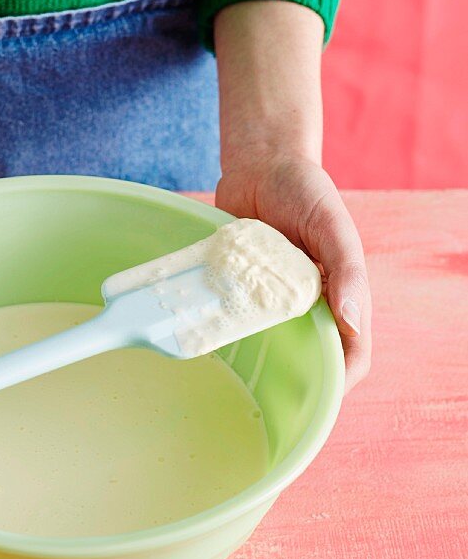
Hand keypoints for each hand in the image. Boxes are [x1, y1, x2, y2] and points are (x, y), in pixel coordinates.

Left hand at [215, 151, 371, 391]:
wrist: (260, 163)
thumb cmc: (305, 190)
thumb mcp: (332, 225)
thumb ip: (347, 270)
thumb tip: (353, 322)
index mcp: (341, 291)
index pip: (352, 349)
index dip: (342, 377)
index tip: (321, 396)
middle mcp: (308, 299)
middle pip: (310, 351)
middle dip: (297, 374)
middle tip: (271, 392)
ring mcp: (273, 294)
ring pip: (270, 337)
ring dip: (257, 351)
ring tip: (236, 366)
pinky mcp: (241, 283)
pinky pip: (234, 312)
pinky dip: (224, 323)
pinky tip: (206, 333)